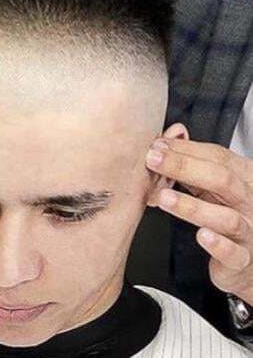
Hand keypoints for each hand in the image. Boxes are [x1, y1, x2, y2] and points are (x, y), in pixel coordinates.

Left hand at [146, 137, 252, 304]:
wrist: (245, 259)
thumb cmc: (227, 214)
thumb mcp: (212, 185)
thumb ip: (192, 162)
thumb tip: (168, 138)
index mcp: (244, 177)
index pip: (218, 156)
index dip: (186, 149)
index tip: (158, 145)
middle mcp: (249, 201)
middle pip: (222, 179)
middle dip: (185, 167)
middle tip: (154, 161)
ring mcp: (249, 231)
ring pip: (226, 217)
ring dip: (192, 206)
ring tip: (164, 198)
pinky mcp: (242, 259)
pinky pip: (233, 253)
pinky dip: (218, 244)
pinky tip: (201, 235)